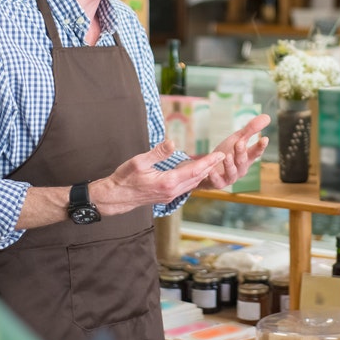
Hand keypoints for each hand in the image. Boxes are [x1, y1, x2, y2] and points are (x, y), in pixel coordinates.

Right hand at [91, 140, 226, 214]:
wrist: (116, 197)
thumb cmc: (125, 178)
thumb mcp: (139, 162)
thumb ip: (157, 153)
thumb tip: (173, 142)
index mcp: (168, 182)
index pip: (194, 170)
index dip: (209, 162)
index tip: (220, 154)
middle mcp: (172, 191)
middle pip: (197, 177)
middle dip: (211, 166)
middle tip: (223, 155)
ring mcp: (170, 195)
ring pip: (193, 183)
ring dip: (204, 173)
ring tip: (214, 162)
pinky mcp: (167, 196)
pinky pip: (186, 186)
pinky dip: (195, 178)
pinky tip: (197, 172)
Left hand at [196, 113, 270, 189]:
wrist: (209, 168)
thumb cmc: (227, 152)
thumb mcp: (238, 139)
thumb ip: (251, 129)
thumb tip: (267, 117)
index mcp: (247, 158)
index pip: (256, 152)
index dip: (260, 146)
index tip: (265, 139)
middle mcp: (240, 169)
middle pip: (243, 161)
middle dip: (241, 152)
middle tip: (239, 143)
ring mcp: (230, 177)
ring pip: (232, 172)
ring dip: (230, 165)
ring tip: (227, 156)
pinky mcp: (218, 183)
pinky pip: (217, 181)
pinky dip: (214, 176)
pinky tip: (210, 169)